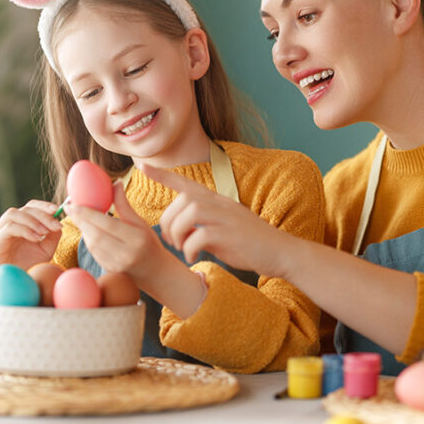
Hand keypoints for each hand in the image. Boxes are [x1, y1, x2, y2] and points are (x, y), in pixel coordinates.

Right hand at [0, 200, 63, 283]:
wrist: (12, 284)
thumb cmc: (28, 265)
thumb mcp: (46, 249)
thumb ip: (53, 235)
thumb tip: (58, 222)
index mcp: (21, 223)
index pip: (31, 206)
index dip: (44, 206)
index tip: (57, 210)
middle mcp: (9, 223)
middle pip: (25, 209)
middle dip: (43, 215)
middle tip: (56, 225)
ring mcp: (0, 230)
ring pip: (14, 214)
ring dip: (33, 221)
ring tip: (45, 233)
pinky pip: (10, 227)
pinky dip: (25, 230)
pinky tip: (36, 238)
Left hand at [67, 181, 169, 284]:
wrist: (157, 272)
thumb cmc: (149, 243)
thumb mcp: (140, 222)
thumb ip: (124, 204)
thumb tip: (115, 182)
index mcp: (136, 238)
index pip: (107, 224)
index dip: (88, 214)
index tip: (74, 204)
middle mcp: (126, 253)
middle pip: (96, 235)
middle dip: (80, 221)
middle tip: (70, 208)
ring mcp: (117, 264)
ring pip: (92, 245)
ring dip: (83, 230)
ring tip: (77, 217)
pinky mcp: (110, 270)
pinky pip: (94, 253)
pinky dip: (88, 240)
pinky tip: (86, 231)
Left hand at [144, 164, 293, 277]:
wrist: (281, 252)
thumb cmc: (250, 243)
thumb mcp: (224, 227)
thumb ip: (203, 224)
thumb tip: (182, 230)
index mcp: (217, 201)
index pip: (186, 182)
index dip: (163, 174)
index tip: (142, 165)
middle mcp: (220, 204)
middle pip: (181, 201)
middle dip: (168, 221)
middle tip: (171, 240)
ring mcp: (226, 218)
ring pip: (188, 214)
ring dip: (177, 233)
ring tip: (182, 248)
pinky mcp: (230, 235)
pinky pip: (199, 236)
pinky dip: (190, 249)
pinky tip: (193, 258)